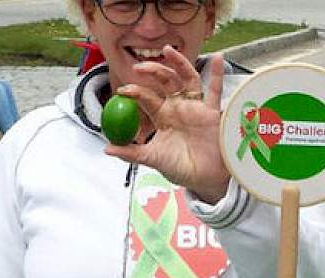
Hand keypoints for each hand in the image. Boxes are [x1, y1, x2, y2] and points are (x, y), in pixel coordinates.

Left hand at [106, 47, 230, 203]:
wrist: (204, 180)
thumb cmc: (180, 168)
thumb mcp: (153, 159)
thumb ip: (132, 153)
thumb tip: (108, 149)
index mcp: (162, 116)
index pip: (147, 97)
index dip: (135, 92)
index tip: (123, 91)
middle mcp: (178, 107)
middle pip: (165, 81)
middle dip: (152, 71)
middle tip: (139, 67)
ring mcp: (195, 107)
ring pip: (187, 79)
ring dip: (178, 63)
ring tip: (168, 50)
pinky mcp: (212, 112)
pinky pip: (215, 90)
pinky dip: (217, 74)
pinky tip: (217, 57)